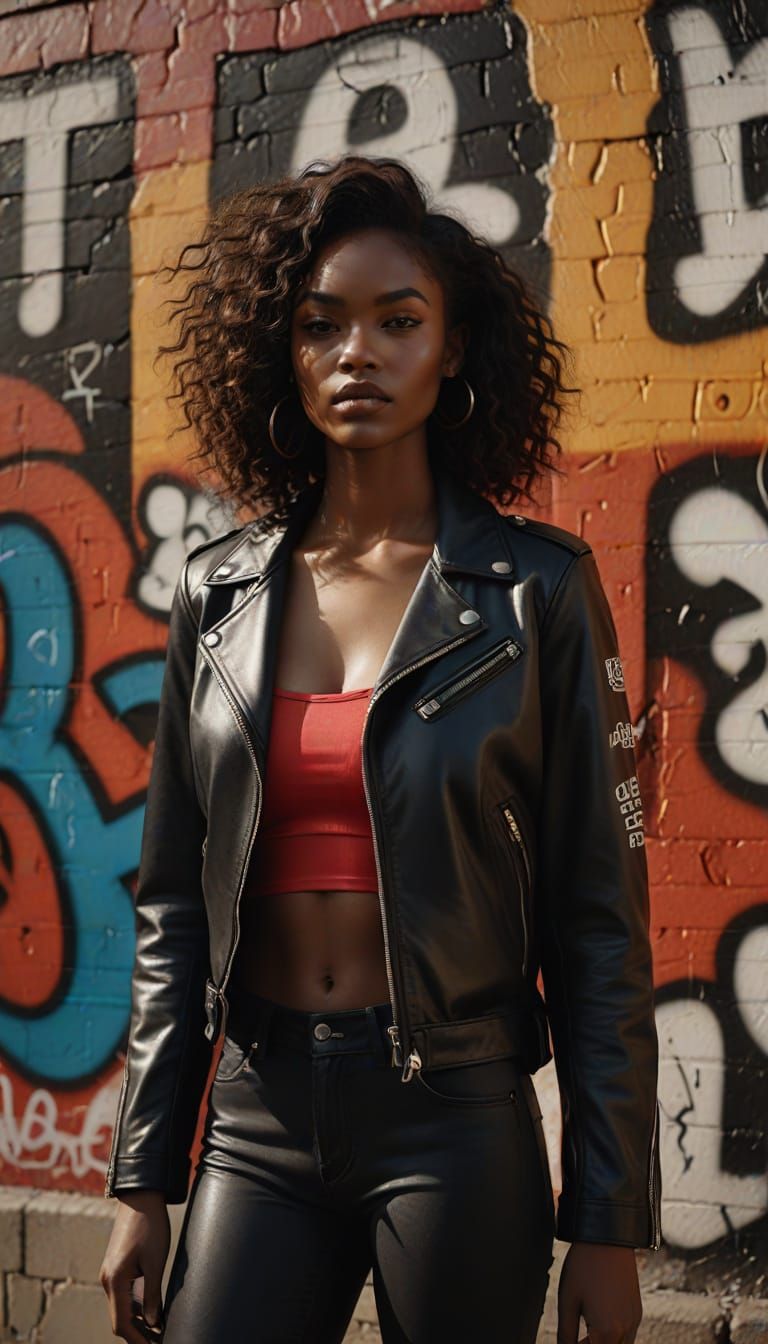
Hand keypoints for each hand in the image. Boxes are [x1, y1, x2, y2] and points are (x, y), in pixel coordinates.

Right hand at [99, 1190, 170, 1341]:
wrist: (140, 1196)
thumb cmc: (150, 1226)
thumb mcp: (156, 1262)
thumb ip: (153, 1294)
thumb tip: (155, 1323)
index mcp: (115, 1280)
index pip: (122, 1323)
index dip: (138, 1340)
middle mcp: (107, 1280)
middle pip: (119, 1319)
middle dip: (137, 1335)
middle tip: (158, 1341)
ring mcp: (109, 1273)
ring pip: (120, 1308)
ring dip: (136, 1323)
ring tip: (156, 1332)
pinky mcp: (115, 1267)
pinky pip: (121, 1296)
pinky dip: (134, 1308)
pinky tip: (150, 1313)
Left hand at [557, 1242, 641, 1343]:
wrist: (607, 1237)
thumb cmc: (584, 1266)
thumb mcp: (567, 1301)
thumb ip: (565, 1334)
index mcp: (606, 1331)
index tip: (569, 1340)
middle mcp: (626, 1329)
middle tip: (576, 1337)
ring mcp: (634, 1320)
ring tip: (585, 1331)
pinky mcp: (637, 1311)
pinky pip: (628, 1335)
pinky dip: (614, 1336)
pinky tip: (598, 1321)